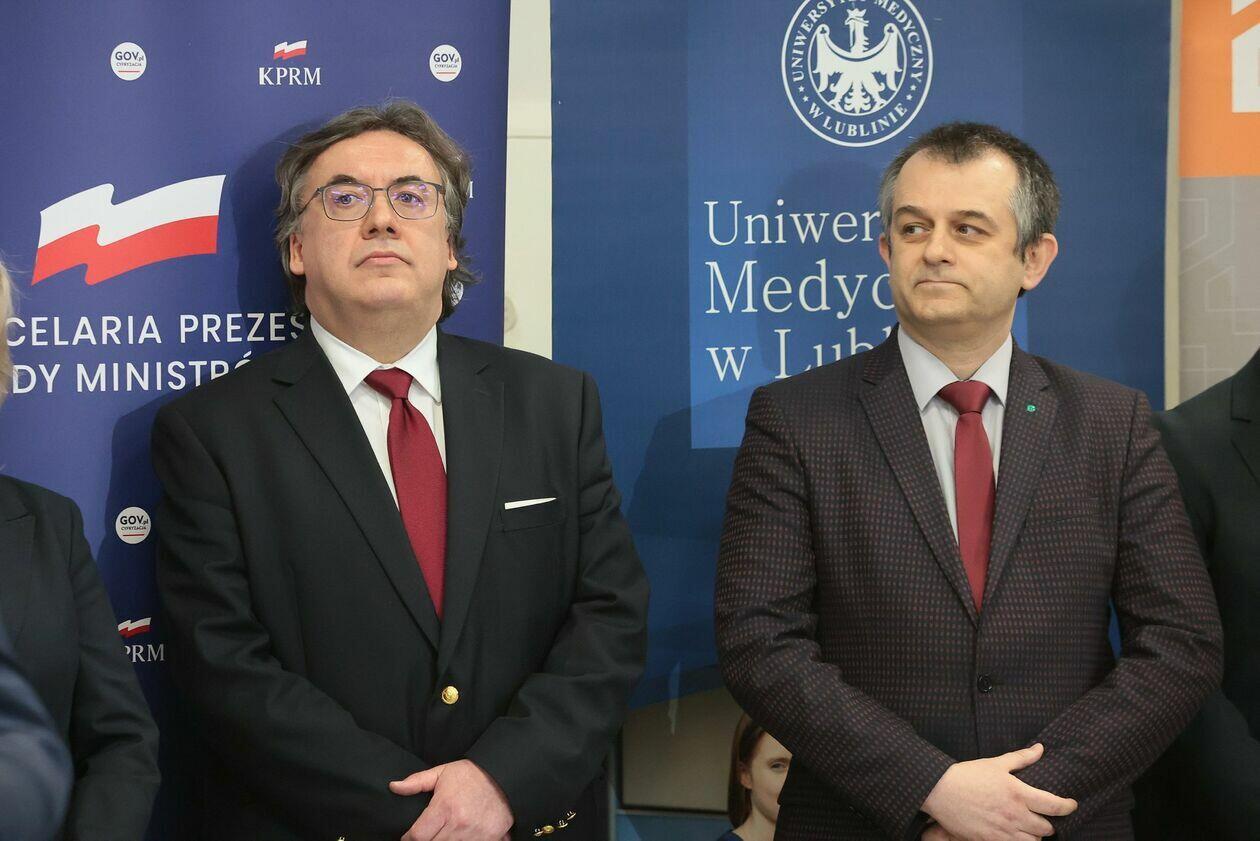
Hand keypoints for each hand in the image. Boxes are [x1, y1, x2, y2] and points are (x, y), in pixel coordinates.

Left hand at [390, 760, 512, 840]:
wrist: (503, 776)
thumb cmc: (471, 775)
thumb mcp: (442, 772)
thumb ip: (416, 782)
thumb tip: (394, 786)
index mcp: (444, 808)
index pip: (417, 836)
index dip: (409, 838)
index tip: (409, 837)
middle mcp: (459, 824)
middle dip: (427, 840)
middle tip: (427, 834)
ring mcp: (475, 834)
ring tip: (444, 833)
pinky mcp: (490, 838)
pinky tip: (460, 836)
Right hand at [921, 743, 1076, 840]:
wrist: (940, 790)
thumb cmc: (968, 774)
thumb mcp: (996, 763)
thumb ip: (1021, 758)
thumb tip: (1040, 749)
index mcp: (1018, 793)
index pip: (1054, 805)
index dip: (1068, 806)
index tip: (1071, 804)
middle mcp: (1015, 815)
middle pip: (1046, 829)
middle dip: (1048, 823)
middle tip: (1042, 817)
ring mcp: (1003, 831)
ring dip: (1034, 836)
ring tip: (1029, 828)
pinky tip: (1014, 835)